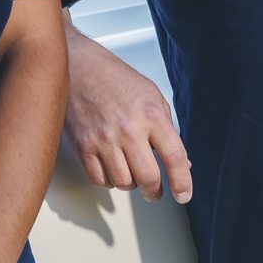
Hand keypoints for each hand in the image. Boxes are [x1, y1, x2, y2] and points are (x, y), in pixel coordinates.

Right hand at [67, 46, 191, 202]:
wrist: (79, 68)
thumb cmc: (117, 80)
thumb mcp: (152, 96)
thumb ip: (166, 129)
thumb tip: (181, 163)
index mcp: (151, 114)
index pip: (174, 157)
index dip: (182, 181)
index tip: (183, 195)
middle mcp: (128, 129)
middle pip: (148, 177)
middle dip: (155, 192)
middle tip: (155, 192)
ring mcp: (103, 139)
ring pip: (123, 183)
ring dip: (131, 184)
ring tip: (131, 172)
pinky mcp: (83, 147)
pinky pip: (100, 180)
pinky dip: (110, 181)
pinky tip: (113, 169)